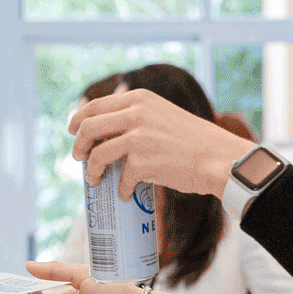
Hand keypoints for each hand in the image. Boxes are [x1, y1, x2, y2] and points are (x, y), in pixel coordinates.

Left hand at [69, 87, 255, 198]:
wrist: (219, 158)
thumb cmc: (193, 142)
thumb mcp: (162, 115)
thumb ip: (137, 117)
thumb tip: (106, 134)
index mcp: (139, 98)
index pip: (96, 105)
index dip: (78, 119)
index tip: (73, 132)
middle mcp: (135, 113)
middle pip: (88, 128)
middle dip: (79, 146)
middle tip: (80, 158)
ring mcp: (137, 137)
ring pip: (97, 155)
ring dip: (92, 171)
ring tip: (95, 181)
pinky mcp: (142, 162)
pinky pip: (120, 179)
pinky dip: (121, 190)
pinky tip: (126, 195)